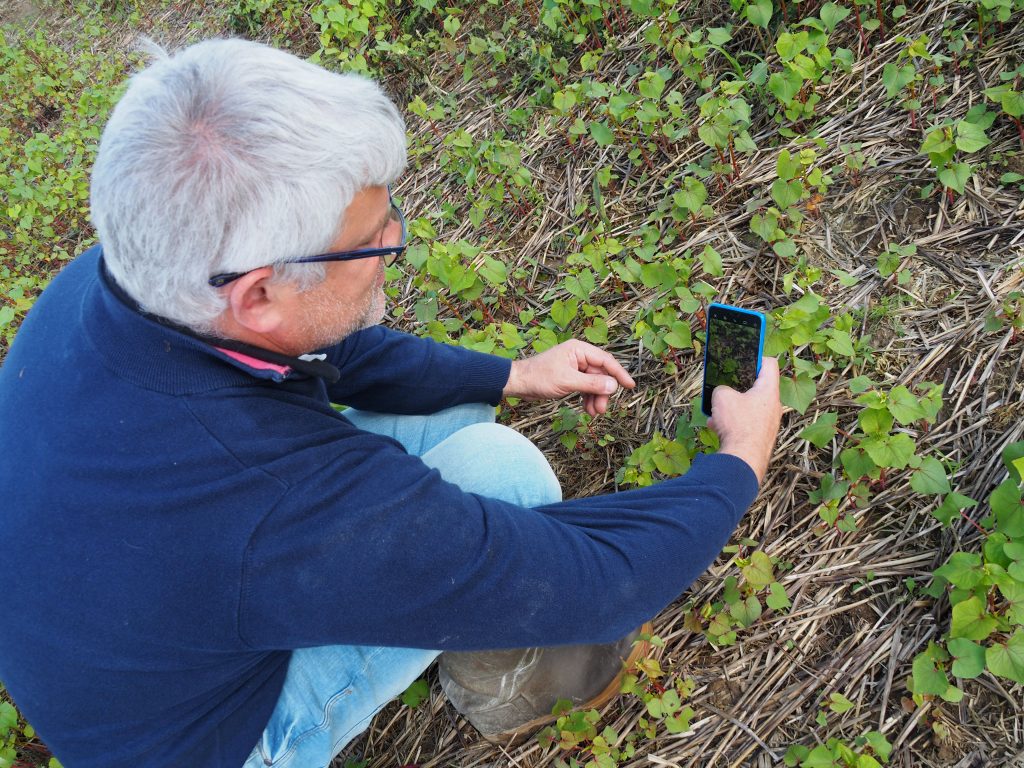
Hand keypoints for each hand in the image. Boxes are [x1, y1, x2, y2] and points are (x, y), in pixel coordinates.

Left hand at [503, 340, 635, 416]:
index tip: (630, 386)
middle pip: (600, 375)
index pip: (605, 361)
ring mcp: (575, 368)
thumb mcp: (567, 381)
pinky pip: (585, 388)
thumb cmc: (539, 377)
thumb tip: (613, 386)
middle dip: (603, 393)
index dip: (619, 373)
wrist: (519, 383)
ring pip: (594, 384)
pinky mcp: (570, 378)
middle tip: (602, 409)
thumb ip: (591, 384)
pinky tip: (587, 410)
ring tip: (593, 413)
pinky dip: (587, 399)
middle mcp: (579, 357)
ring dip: (595, 399)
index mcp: (579, 350)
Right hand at [707, 357, 782, 484]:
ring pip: (749, 407)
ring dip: (732, 407)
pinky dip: (733, 423)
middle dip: (738, 386)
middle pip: (757, 387)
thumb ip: (721, 388)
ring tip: (716, 412)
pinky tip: (717, 428)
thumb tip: (722, 394)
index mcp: (769, 390)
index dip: (756, 356)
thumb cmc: (737, 424)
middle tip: (725, 386)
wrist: (743, 459)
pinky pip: (746, 423)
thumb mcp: (722, 396)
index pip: (769, 364)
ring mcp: (768, 423)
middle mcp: (773, 406)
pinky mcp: (761, 437)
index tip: (742, 357)